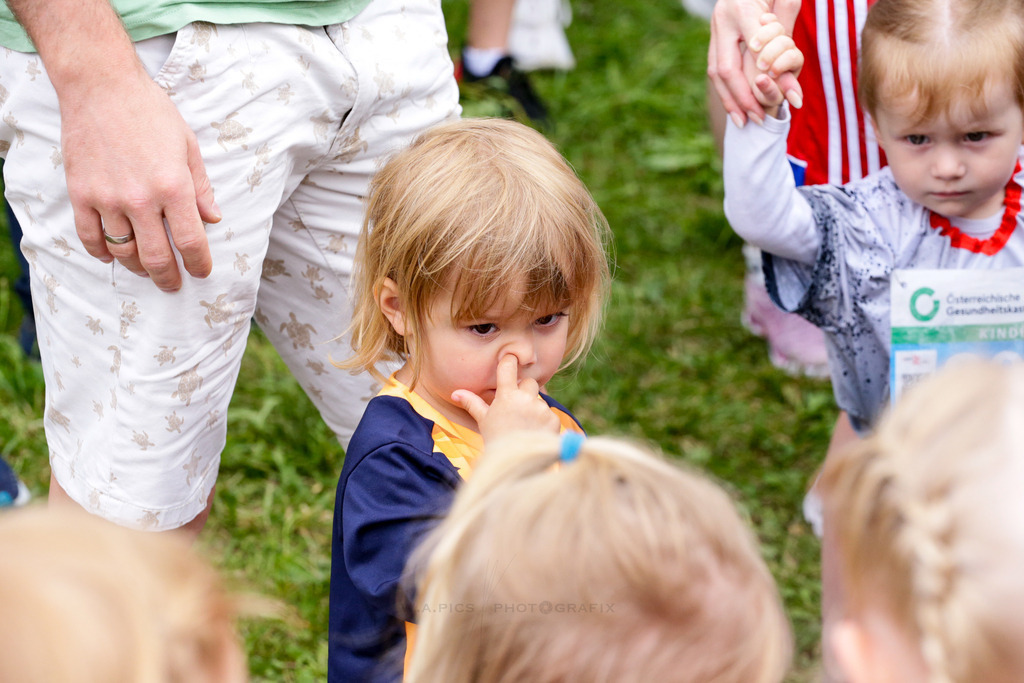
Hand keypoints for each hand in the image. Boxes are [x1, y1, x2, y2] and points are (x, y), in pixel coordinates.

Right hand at [61, 67, 219, 291]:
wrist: (101, 87)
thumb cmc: (151, 113)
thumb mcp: (188, 146)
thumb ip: (200, 187)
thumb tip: (213, 218)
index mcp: (173, 188)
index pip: (190, 242)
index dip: (199, 264)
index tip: (201, 273)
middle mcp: (140, 199)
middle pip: (156, 257)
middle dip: (168, 278)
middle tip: (173, 284)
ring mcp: (107, 199)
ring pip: (123, 252)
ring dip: (137, 266)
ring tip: (147, 268)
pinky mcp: (81, 194)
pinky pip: (91, 237)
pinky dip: (102, 253)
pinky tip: (113, 255)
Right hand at [451, 355, 560, 442]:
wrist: (514, 463)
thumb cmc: (496, 440)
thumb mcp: (483, 420)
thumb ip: (472, 403)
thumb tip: (456, 393)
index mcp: (506, 395)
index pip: (508, 367)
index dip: (509, 361)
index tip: (510, 358)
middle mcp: (525, 398)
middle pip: (529, 382)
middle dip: (524, 390)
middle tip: (517, 407)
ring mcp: (540, 409)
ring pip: (539, 400)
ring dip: (534, 408)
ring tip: (524, 426)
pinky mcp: (553, 419)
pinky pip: (549, 414)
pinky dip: (543, 422)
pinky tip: (534, 433)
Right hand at [708, 0, 801, 125]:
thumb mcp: (786, 1)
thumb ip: (789, 29)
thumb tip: (794, 67)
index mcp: (742, 7)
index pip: (753, 48)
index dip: (761, 76)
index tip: (777, 99)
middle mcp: (723, 19)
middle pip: (726, 68)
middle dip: (741, 97)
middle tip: (757, 118)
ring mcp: (716, 28)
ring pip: (716, 72)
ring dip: (730, 100)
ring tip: (743, 121)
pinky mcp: (715, 37)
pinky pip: (714, 70)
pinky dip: (726, 92)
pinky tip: (736, 109)